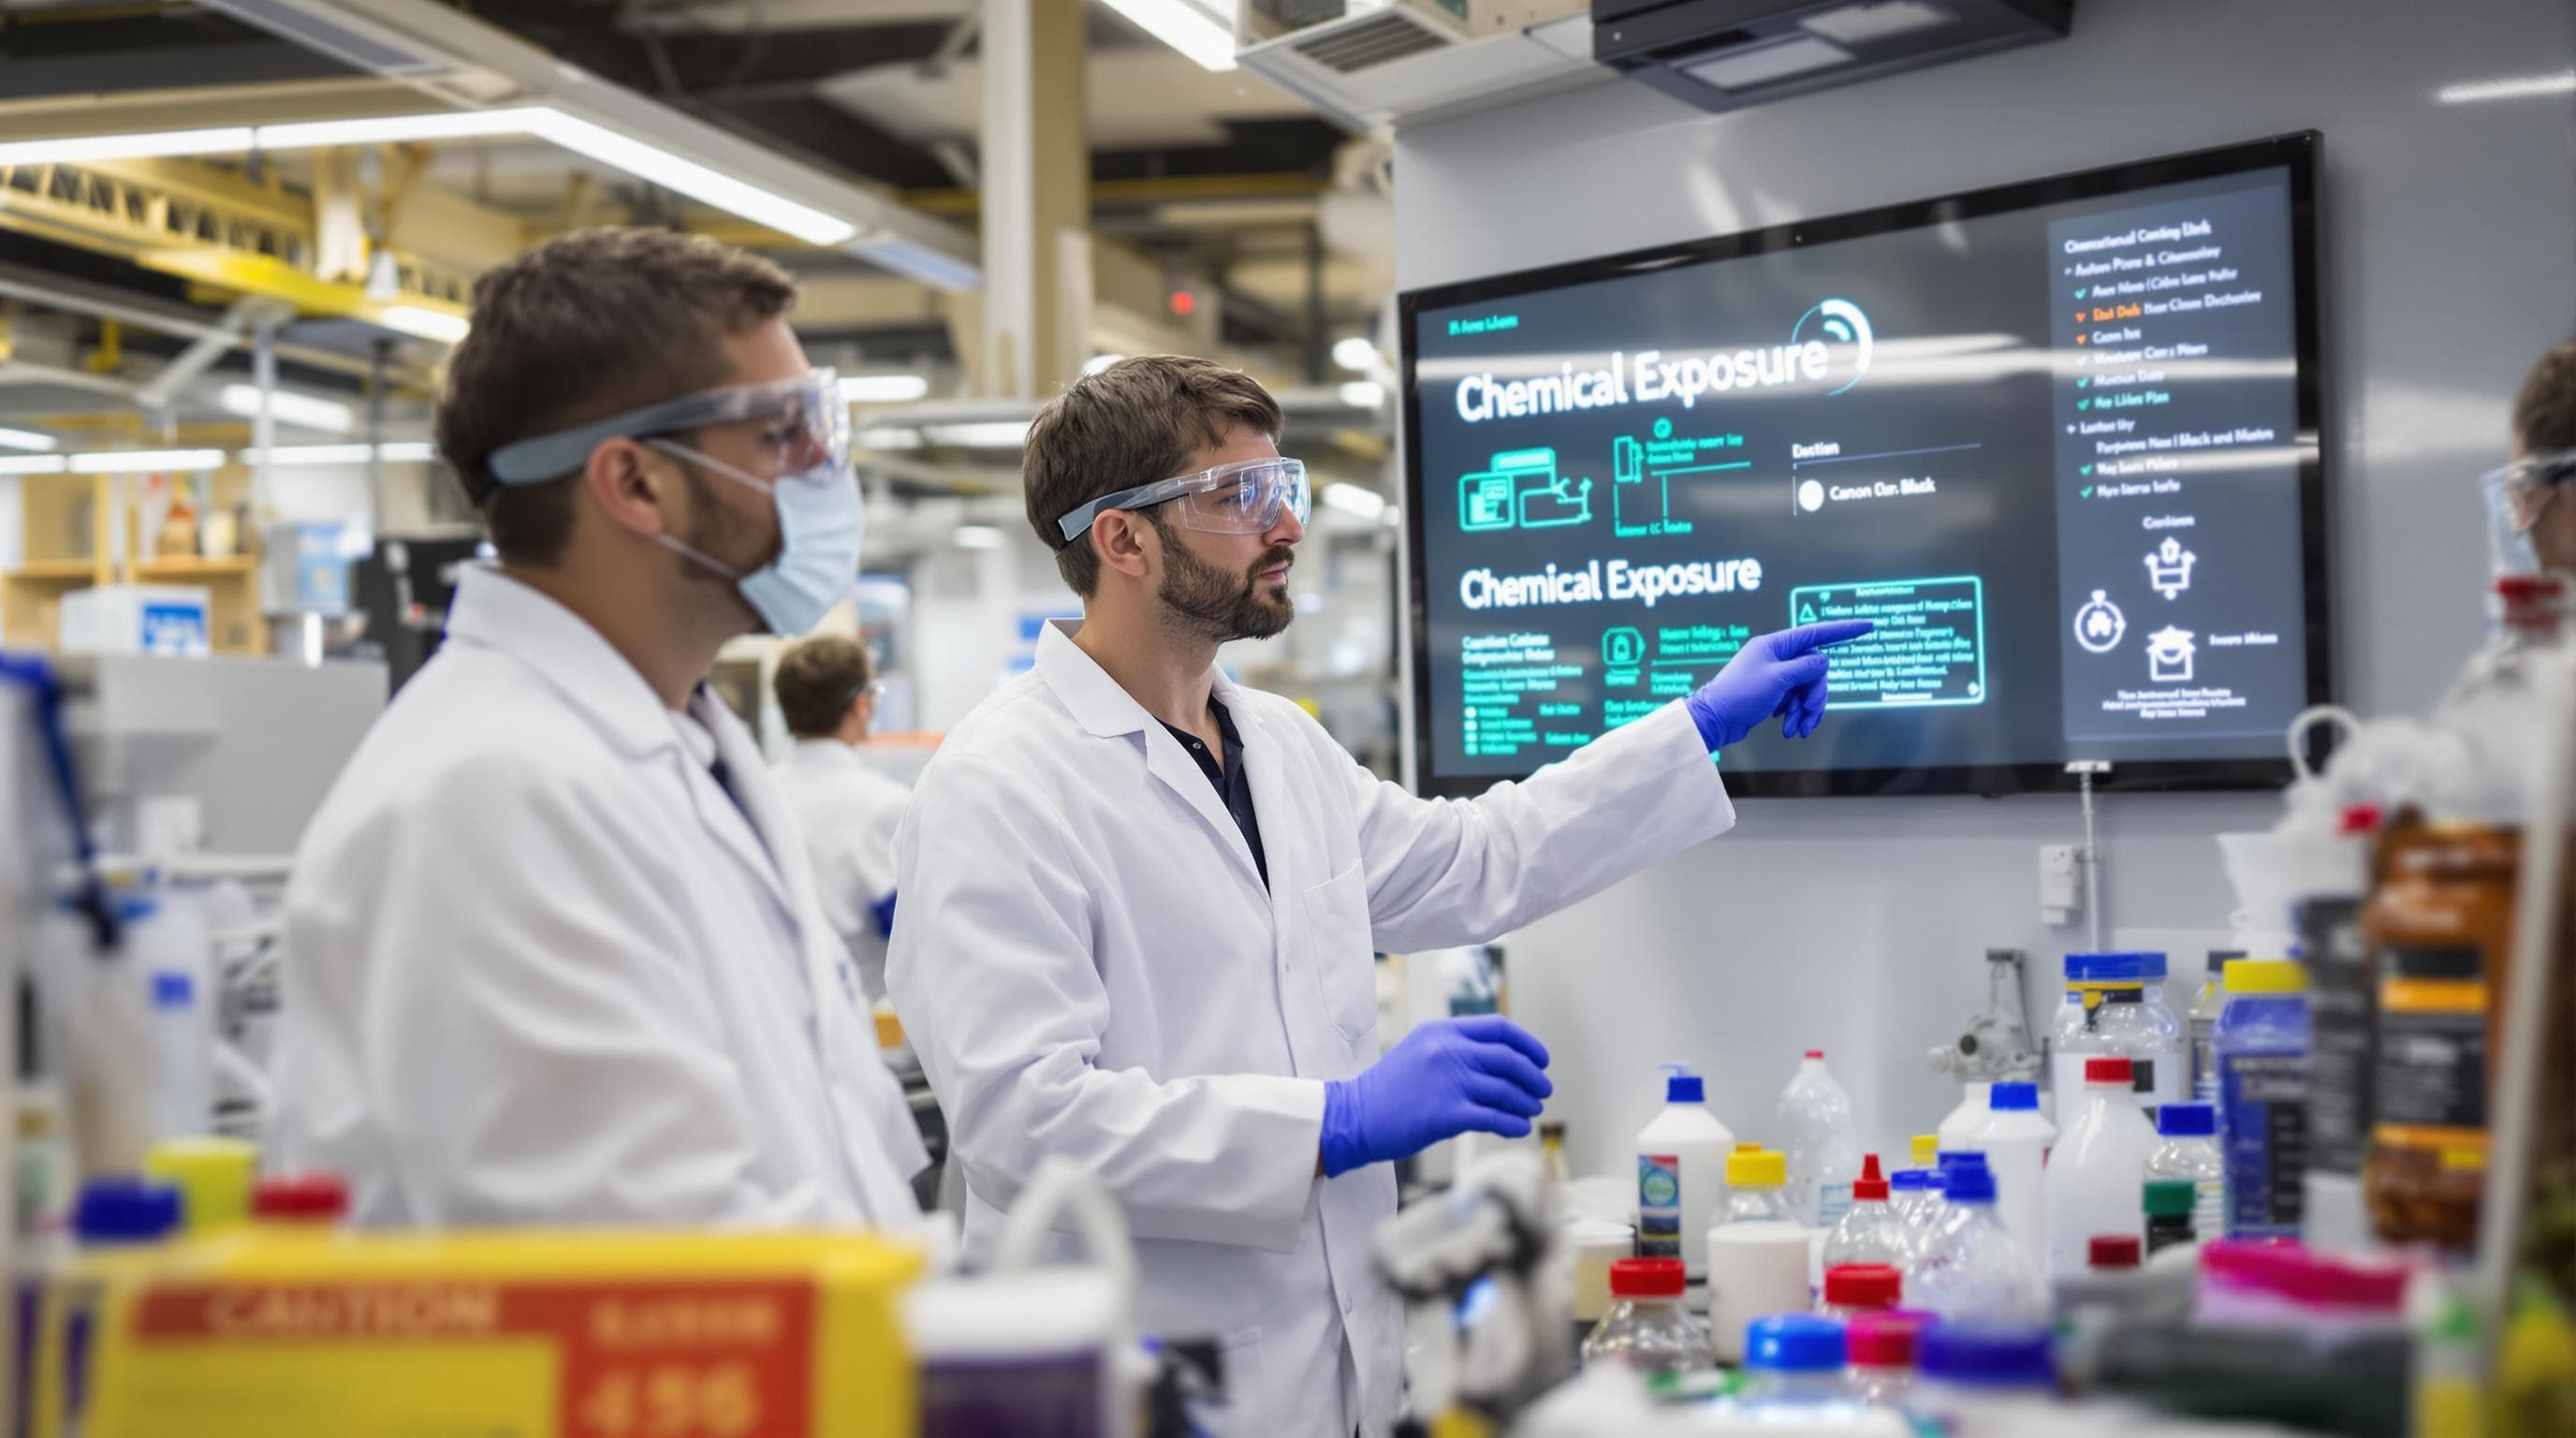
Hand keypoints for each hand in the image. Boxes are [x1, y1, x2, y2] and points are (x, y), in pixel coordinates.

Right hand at [1319, 1016, 1551, 1177]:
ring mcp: (1448, 1081)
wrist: (1353, 1115)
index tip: (1541, 1059)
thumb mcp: (1420, 1050)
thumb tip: (1502, 1060)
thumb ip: (1455, 1047)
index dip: (1527, 1044)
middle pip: (1509, 1058)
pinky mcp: (1447, 1114)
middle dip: (1533, 1076)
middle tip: (1543, 1089)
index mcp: (1442, 1031)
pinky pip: (1494, 1117)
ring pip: (1506, 1089)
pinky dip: (1513, 1123)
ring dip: (1526, 1102)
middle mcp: (1448, 1051)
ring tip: (1533, 1110)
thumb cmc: (1388, 1089)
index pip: (1499, 1028)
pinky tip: (1519, 1128)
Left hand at [1685, 620, 1874, 748]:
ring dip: (1804, 710)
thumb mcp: (1779, 679)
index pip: (1816, 633)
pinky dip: (1795, 714)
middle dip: (1815, 696)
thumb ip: (1805, 667)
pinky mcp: (1772, 692)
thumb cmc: (1741, 695)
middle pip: (1814, 671)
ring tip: (1796, 729)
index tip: (1867, 626)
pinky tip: (1787, 727)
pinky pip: (1795, 699)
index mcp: (1775, 645)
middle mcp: (1776, 656)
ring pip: (1806, 689)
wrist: (1715, 720)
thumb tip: (1822, 661)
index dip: (1843, 630)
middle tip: (1808, 715)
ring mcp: (1774, 674)